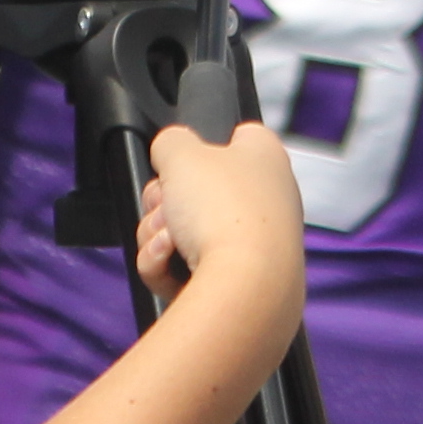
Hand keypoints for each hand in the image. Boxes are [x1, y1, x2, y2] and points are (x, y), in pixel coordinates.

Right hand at [136, 116, 305, 358]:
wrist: (243, 286)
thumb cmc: (225, 213)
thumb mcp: (181, 152)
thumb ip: (171, 141)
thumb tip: (171, 153)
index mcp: (264, 157)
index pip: (236, 137)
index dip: (200, 146)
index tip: (180, 159)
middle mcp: (265, 199)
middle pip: (194, 190)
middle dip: (163, 201)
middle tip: (165, 205)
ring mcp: (251, 243)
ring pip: (181, 230)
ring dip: (157, 234)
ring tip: (168, 240)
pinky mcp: (235, 280)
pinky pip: (183, 267)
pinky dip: (167, 265)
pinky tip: (171, 264)